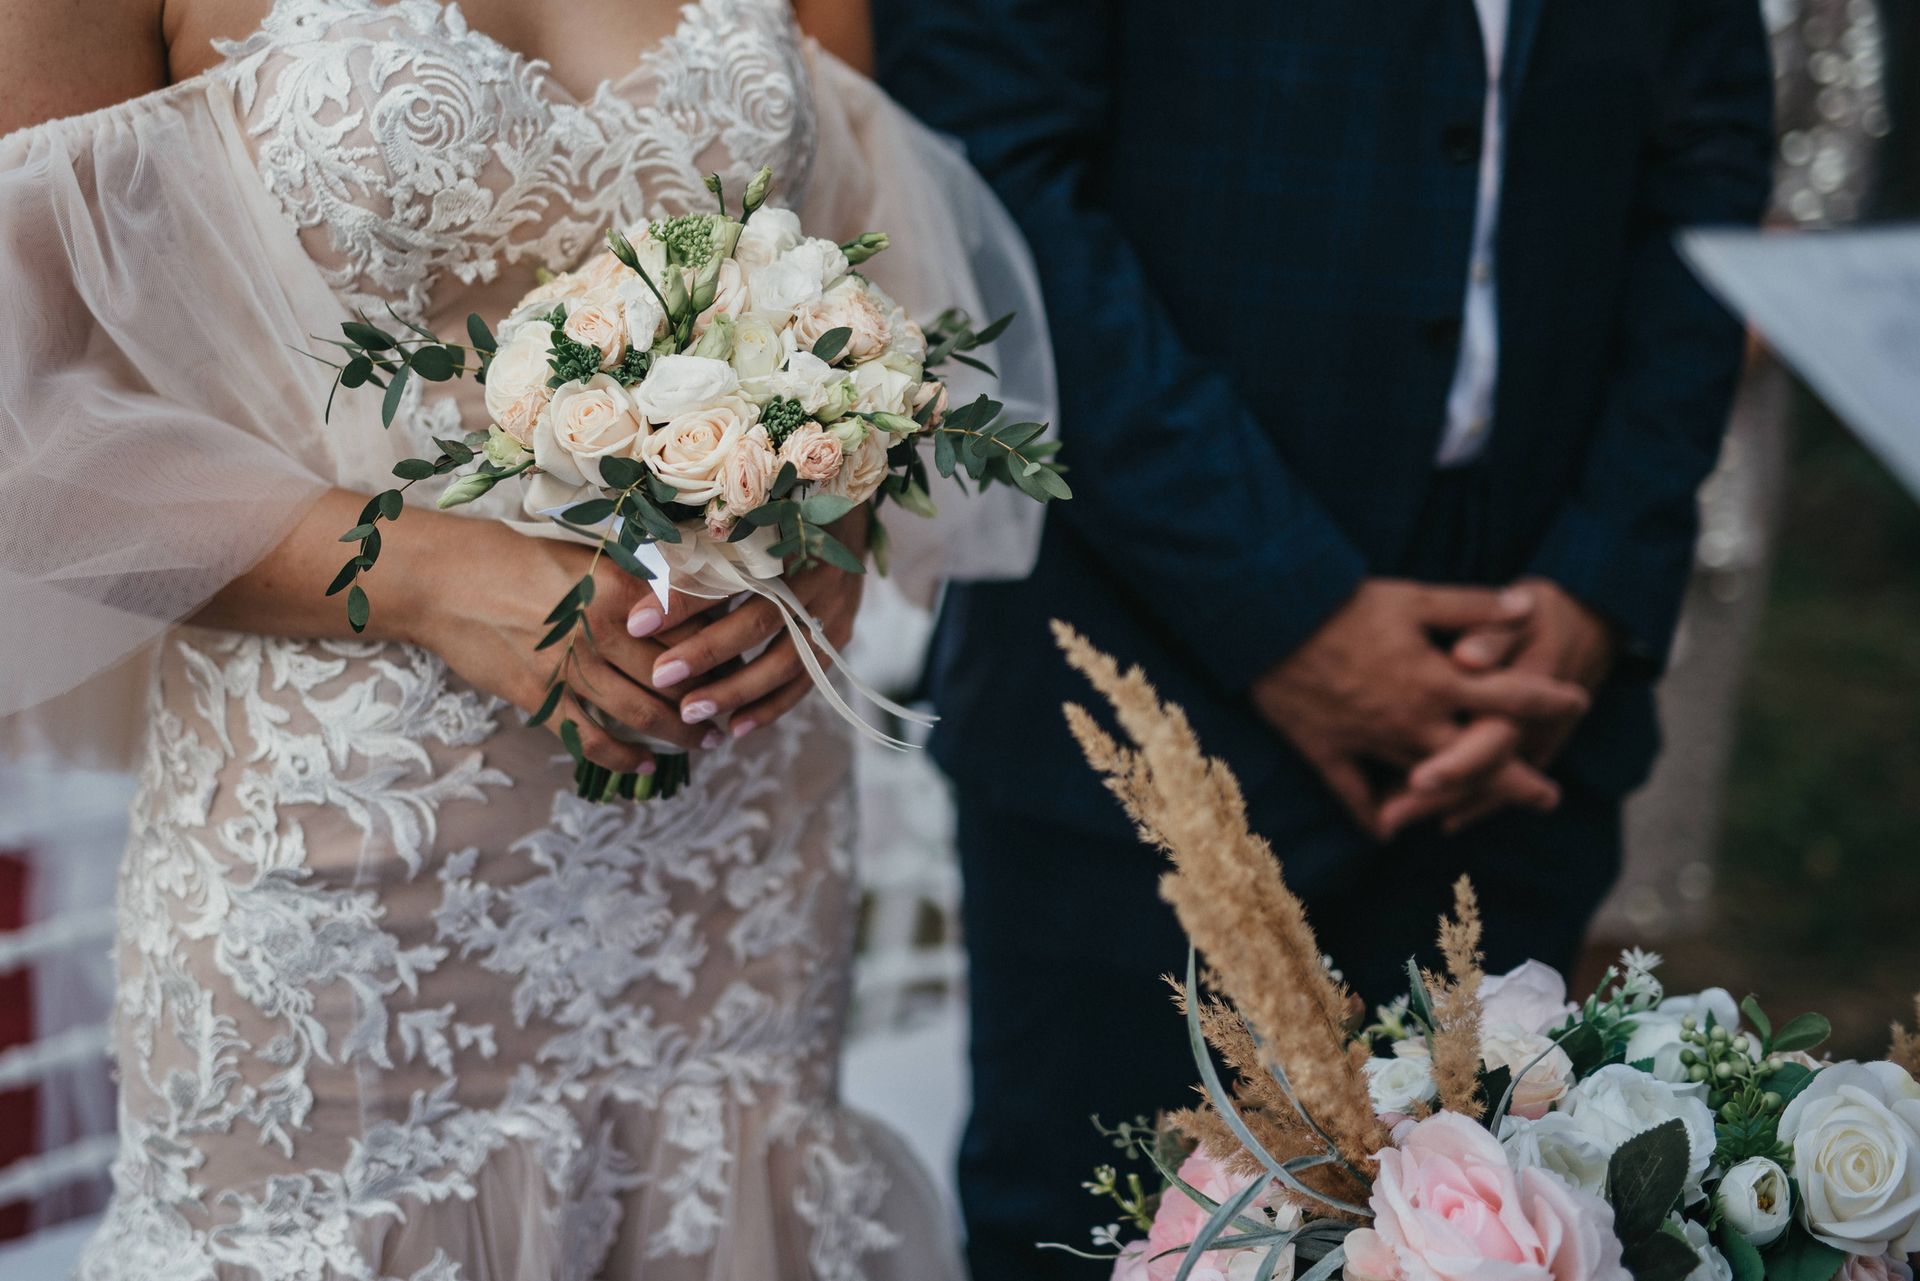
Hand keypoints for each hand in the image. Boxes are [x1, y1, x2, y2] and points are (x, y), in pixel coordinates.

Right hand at [414, 526, 722, 772]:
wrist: (443, 581)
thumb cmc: (511, 558)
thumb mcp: (582, 557)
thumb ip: (629, 582)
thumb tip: (677, 601)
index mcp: (619, 590)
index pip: (687, 626)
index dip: (718, 649)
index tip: (740, 660)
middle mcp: (602, 630)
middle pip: (673, 675)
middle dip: (709, 698)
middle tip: (731, 711)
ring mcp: (570, 668)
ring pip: (640, 711)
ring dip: (678, 733)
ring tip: (703, 744)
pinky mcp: (540, 697)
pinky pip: (589, 737)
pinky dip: (620, 755)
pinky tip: (642, 765)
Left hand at [637, 508, 870, 742]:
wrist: (844, 507)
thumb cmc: (776, 510)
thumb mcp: (742, 520)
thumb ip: (698, 551)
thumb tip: (641, 593)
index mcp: (789, 534)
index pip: (729, 572)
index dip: (682, 599)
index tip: (636, 623)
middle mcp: (818, 571)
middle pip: (760, 619)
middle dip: (707, 653)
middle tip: (661, 677)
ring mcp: (835, 606)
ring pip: (787, 659)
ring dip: (737, 689)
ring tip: (691, 712)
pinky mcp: (840, 632)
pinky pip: (807, 679)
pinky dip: (772, 705)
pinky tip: (736, 727)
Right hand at [1251, 579, 1590, 838]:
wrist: (1267, 624)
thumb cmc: (1342, 605)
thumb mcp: (1413, 596)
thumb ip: (1472, 606)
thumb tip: (1529, 606)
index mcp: (1438, 681)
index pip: (1510, 698)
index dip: (1549, 700)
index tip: (1578, 701)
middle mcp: (1411, 722)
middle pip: (1478, 760)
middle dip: (1517, 780)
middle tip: (1549, 797)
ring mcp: (1370, 743)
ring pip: (1424, 784)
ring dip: (1457, 803)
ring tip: (1477, 817)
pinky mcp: (1328, 753)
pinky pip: (1354, 795)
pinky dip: (1372, 816)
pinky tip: (1388, 831)